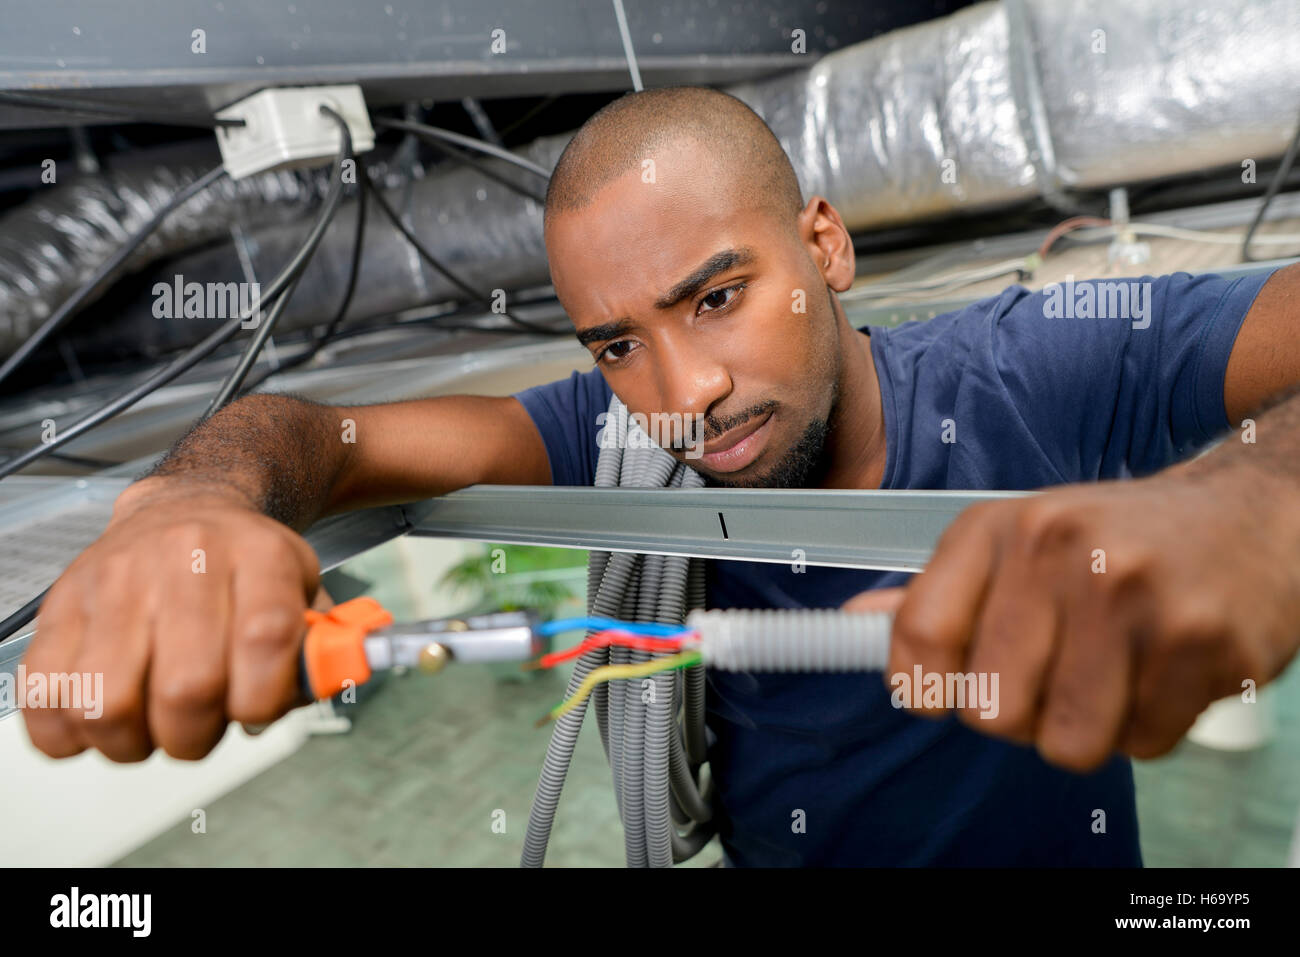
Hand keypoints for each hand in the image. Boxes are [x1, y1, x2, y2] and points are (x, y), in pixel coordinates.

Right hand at [22, 480, 319, 761]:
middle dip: (197, 735)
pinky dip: (68, 732)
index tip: (257, 710)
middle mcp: (186, 559)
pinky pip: (43, 696)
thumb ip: (319, 649)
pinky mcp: (61, 604)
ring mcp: (116, 580)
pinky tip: (100, 719)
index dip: (264, 699)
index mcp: (258, 554)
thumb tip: (310, 691)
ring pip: (108, 704)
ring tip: (149, 726)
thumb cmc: (245, 565)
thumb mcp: (304, 589)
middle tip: (200, 728)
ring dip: (132, 742)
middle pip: (187, 688)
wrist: (185, 508)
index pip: (266, 639)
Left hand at [843, 469, 1299, 770]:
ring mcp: (1132, 595)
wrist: (1251, 513)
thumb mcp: (1020, 542)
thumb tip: (853, 621)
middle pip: (991, 710)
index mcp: (999, 527)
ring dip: (1088, 730)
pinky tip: (1163, 672)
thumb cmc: (1118, 539)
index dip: (921, 689)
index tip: (942, 696)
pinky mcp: (1202, 640)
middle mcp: (1058, 551)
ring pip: (1067, 742)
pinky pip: (1142, 745)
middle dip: (1020, 714)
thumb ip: (940, 591)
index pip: (918, 635)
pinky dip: (1149, 727)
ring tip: (1113, 674)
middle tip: (1057, 675)